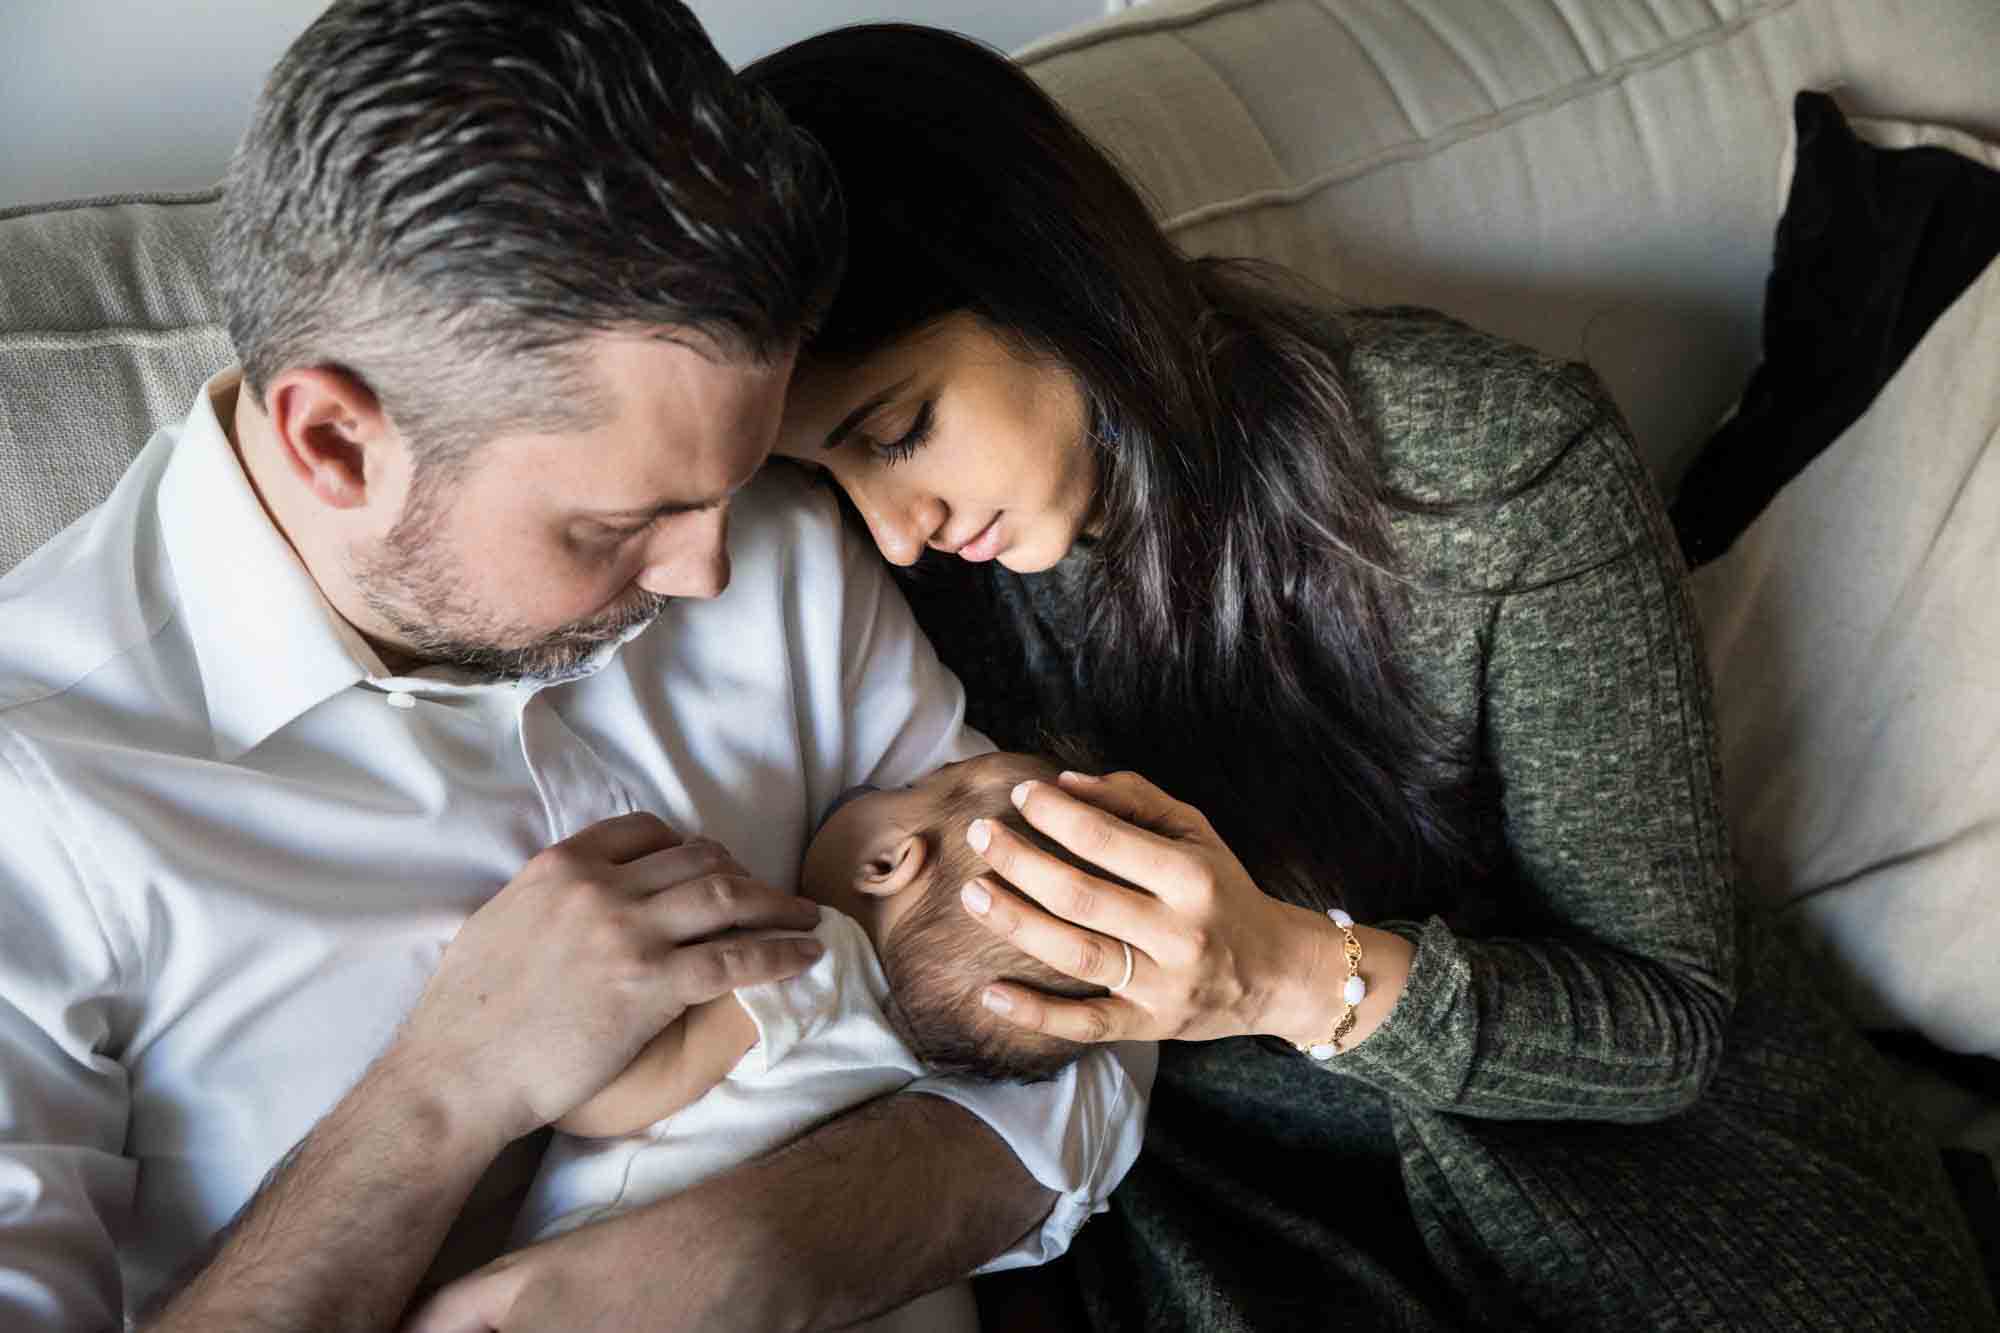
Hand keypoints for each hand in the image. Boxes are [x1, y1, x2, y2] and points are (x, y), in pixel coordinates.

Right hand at [394, 812, 822, 1144]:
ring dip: (777, 906)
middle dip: (743, 873)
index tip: (712, 866)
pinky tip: (804, 956)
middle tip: (770, 896)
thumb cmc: (465, 1014)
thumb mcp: (499, 920)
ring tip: (806, 917)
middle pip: (699, 859)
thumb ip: (548, 897)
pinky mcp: (652, 986)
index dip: (689, 846)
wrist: (458, 1074)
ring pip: (727, 898)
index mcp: (561, 865)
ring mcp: (629, 934)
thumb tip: (577, 897)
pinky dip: (779, 953)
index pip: (646, 830)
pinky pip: (735, 958)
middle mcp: (600, 888)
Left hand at [960, 771, 1405, 1046]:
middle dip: (1021, 862)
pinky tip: (990, 992)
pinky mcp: (1150, 1025)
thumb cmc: (1224, 890)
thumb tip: (1065, 782)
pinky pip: (1086, 1024)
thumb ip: (1134, 799)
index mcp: (1192, 876)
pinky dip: (1036, 1013)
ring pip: (1076, 954)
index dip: (1057, 814)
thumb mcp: (1196, 833)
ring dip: (1017, 923)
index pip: (1108, 839)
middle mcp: (1179, 932)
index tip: (1021, 793)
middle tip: (979, 834)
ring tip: (973, 894)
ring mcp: (1164, 984)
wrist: (1278, 972)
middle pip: (1081, 896)